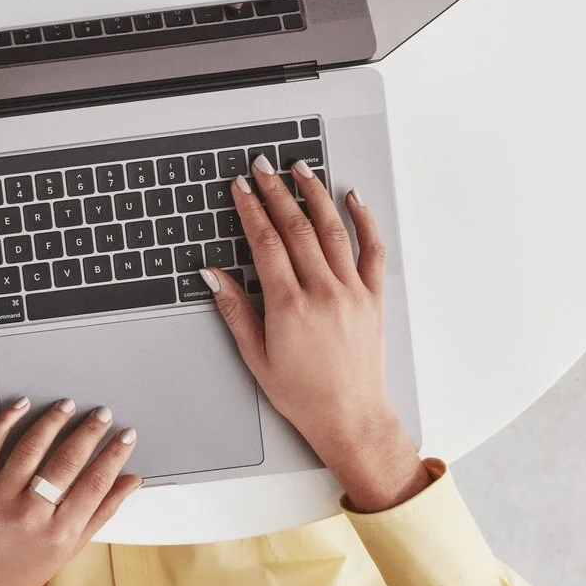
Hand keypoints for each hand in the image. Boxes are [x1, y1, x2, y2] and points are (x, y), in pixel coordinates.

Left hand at [0, 399, 140, 585]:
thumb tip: (132, 479)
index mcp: (60, 533)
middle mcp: (31, 515)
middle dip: (88, 432)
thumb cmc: (24, 570)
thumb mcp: (69, 549)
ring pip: (29, 448)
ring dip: (52, 421)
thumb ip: (101, 513)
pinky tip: (21, 405)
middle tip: (102, 413)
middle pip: (66, 462)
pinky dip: (5, 422)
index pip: (95, 483)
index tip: (126, 434)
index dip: (114, 455)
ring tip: (67, 406)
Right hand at [204, 157, 426, 511]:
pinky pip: (372, 250)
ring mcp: (352, 292)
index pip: (266, 242)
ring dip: (314, 194)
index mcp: (289, 306)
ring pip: (332, 230)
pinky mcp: (373, 298)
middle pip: (296, 228)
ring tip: (300, 169)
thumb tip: (212, 274)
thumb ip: (234, 309)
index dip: (250, 209)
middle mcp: (323, 292)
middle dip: (275, 192)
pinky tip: (352, 199)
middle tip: (262, 167)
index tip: (240, 187)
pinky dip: (364, 220)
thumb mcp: (255, 356)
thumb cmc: (303, 394)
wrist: (351, 418)